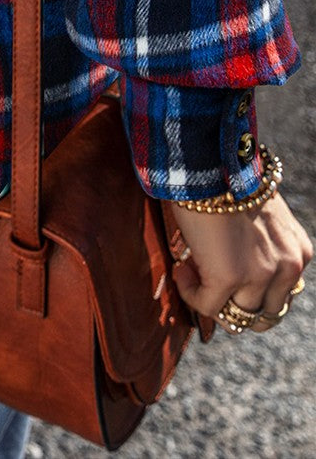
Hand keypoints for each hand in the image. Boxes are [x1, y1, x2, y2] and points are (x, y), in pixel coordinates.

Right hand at [168, 190, 311, 332]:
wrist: (212, 162)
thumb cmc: (229, 180)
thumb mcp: (263, 218)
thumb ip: (263, 247)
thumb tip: (235, 269)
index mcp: (299, 253)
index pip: (280, 296)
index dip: (249, 289)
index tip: (224, 271)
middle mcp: (288, 269)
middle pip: (264, 314)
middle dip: (235, 303)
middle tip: (209, 281)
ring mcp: (261, 276)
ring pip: (237, 317)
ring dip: (212, 300)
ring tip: (190, 270)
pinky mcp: (229, 279)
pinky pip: (207, 306)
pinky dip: (190, 291)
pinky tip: (180, 268)